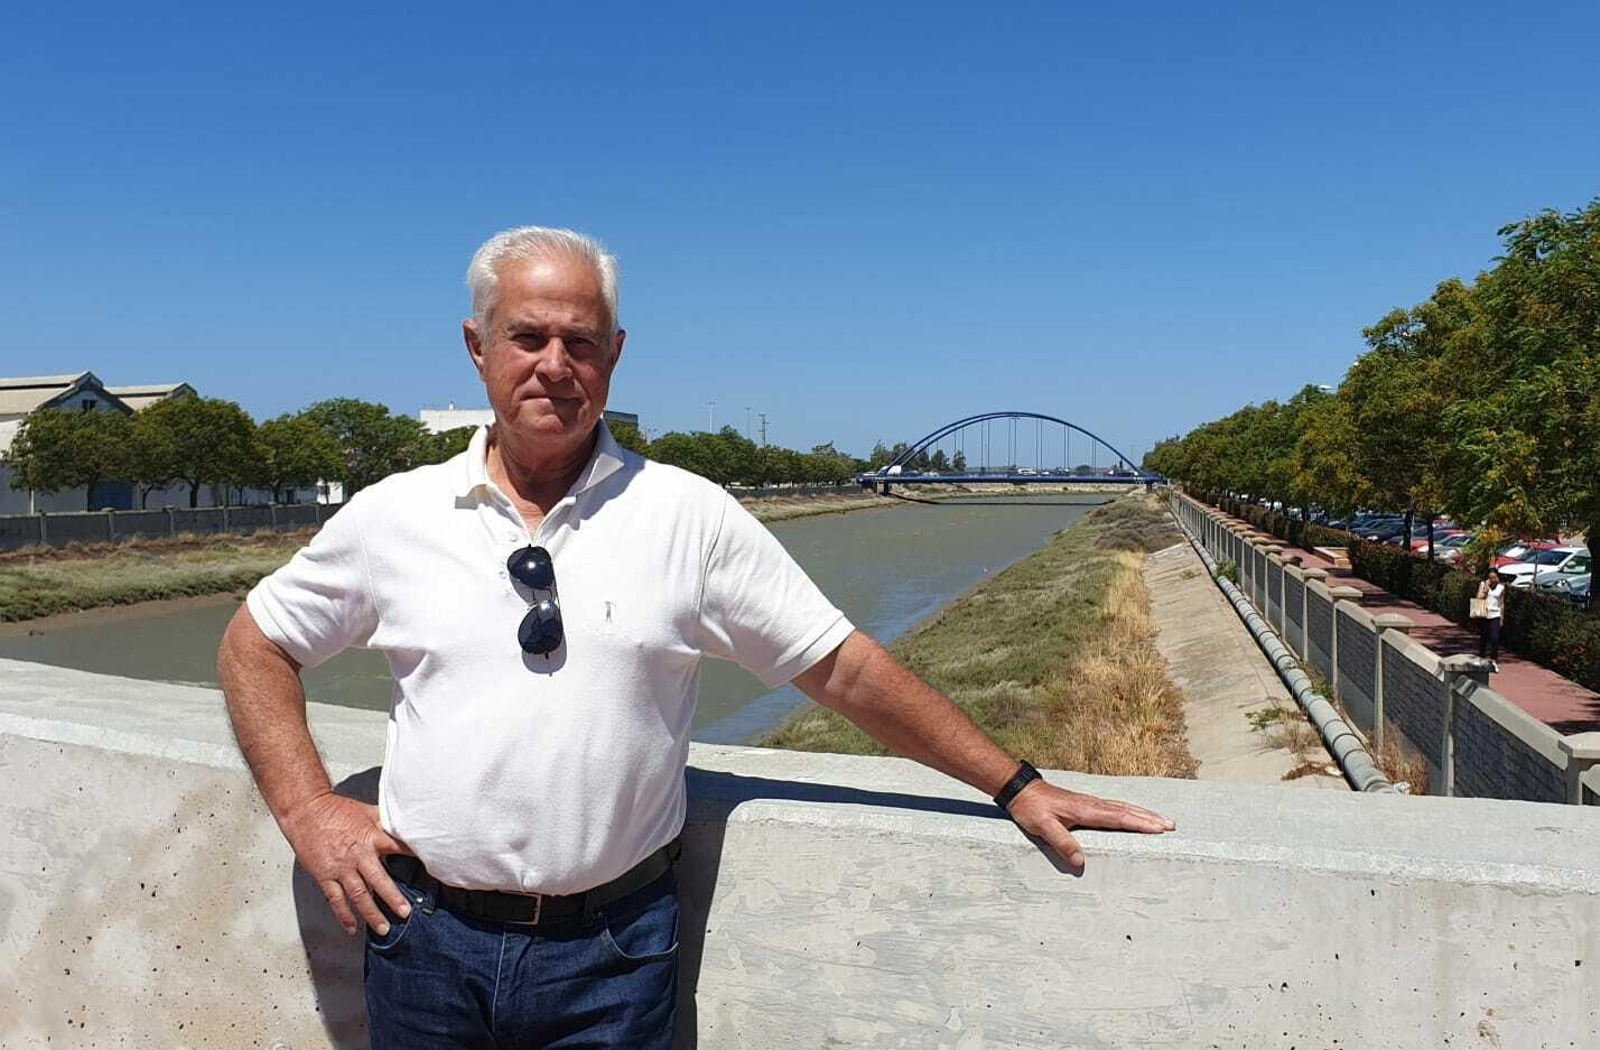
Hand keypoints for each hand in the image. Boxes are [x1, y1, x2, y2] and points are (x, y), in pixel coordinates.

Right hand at [282, 791, 415, 935]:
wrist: (306, 810)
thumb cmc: (336, 809)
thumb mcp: (367, 811)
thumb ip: (386, 821)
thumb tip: (407, 821)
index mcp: (371, 837)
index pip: (399, 848)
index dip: (415, 857)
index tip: (429, 870)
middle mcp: (358, 855)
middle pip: (379, 880)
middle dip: (393, 898)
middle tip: (405, 913)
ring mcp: (341, 867)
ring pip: (358, 895)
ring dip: (371, 913)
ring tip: (383, 928)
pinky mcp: (325, 875)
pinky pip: (335, 899)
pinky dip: (344, 915)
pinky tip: (352, 926)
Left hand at [1005, 780, 1174, 872]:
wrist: (1022, 790)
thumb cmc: (1032, 809)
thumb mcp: (1043, 828)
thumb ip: (1062, 843)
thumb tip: (1081, 862)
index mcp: (1086, 810)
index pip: (1118, 818)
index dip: (1139, 823)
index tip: (1159, 828)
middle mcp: (1091, 804)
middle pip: (1126, 811)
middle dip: (1149, 818)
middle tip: (1171, 825)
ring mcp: (1089, 803)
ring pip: (1122, 807)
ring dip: (1142, 813)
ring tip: (1160, 820)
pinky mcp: (1085, 804)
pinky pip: (1113, 808)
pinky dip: (1128, 811)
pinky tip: (1132, 815)